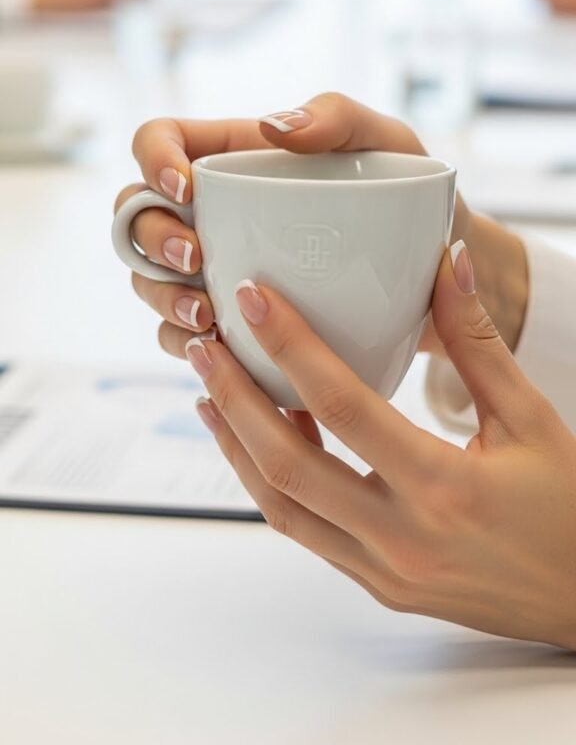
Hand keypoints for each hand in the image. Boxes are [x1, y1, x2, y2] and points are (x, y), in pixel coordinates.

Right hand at [114, 93, 527, 357]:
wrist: (430, 272)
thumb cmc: (405, 193)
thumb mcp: (386, 141)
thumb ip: (337, 117)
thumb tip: (274, 128)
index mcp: (231, 156)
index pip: (158, 139)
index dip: (153, 159)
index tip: (186, 188)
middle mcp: (211, 211)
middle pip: (137, 217)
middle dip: (153, 240)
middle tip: (195, 259)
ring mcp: (215, 267)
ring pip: (150, 280)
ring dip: (164, 298)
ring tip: (207, 317)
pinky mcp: (231, 318)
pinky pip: (182, 334)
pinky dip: (188, 344)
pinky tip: (219, 349)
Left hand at [189, 244, 575, 649]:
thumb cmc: (568, 508)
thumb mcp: (531, 417)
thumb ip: (480, 342)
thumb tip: (448, 263)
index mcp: (445, 487)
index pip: (344, 407)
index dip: (290, 347)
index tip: (254, 300)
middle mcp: (403, 538)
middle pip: (288, 465)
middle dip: (236, 399)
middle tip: (205, 347)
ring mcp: (384, 571)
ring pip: (283, 508)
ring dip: (239, 446)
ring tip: (212, 392)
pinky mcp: (379, 586)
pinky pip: (307, 533)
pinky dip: (275, 484)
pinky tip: (268, 440)